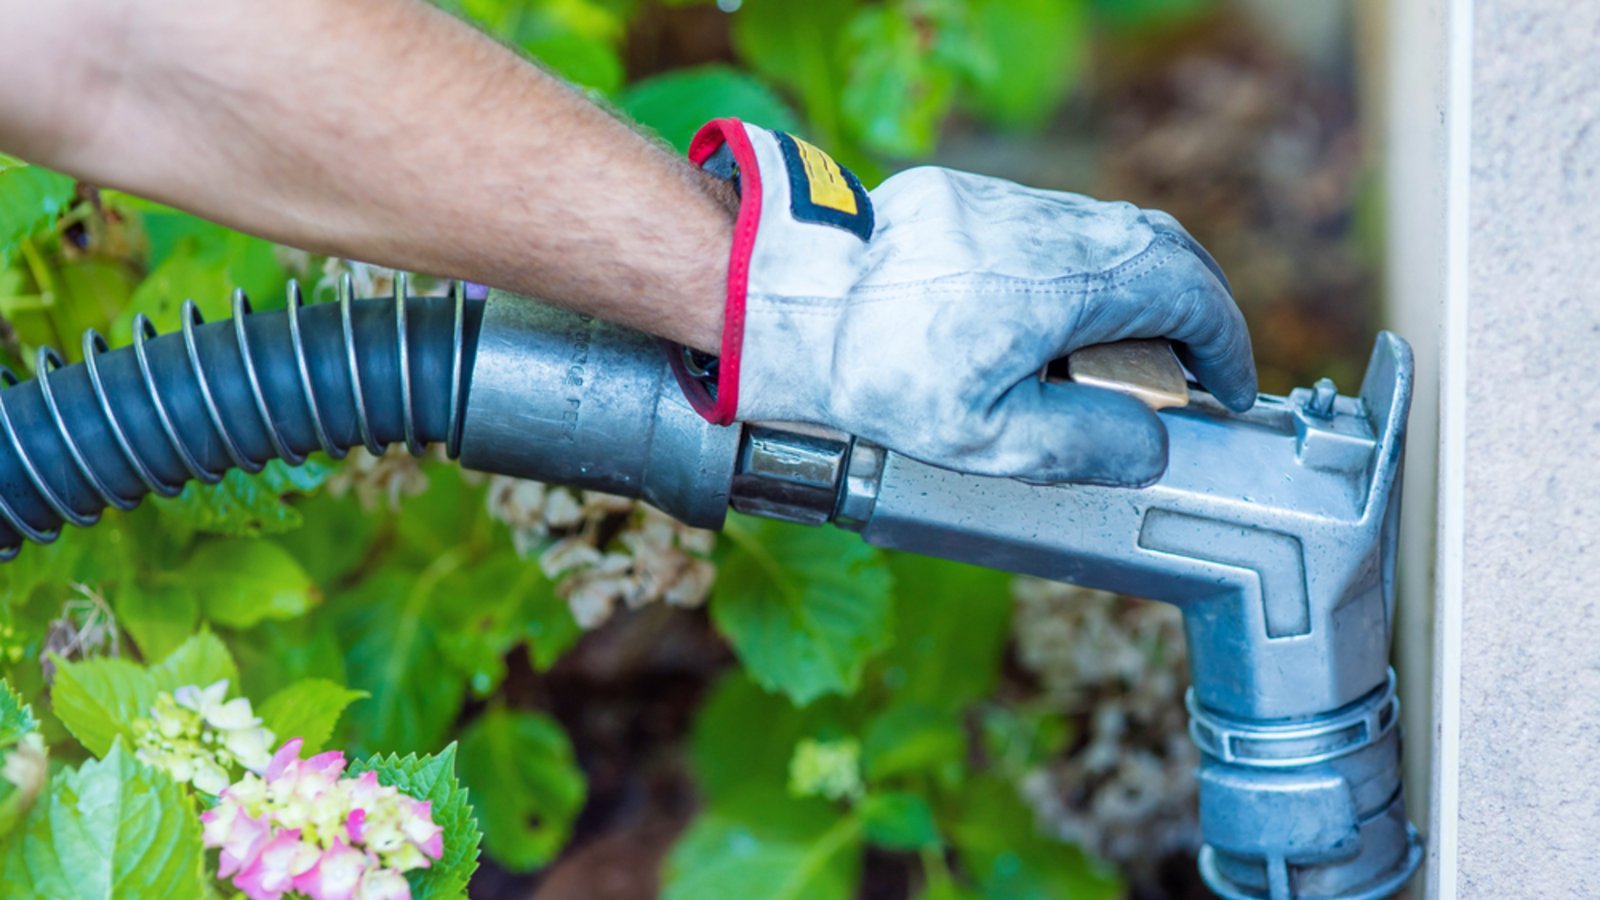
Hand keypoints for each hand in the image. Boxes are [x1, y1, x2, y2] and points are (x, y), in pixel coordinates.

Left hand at [671, 120, 1256, 486]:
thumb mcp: (989, 440)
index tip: (1228, 389)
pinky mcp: (965, 197)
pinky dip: (1079, 269)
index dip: (1223, 346)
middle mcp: (1047, 227)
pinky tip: (1055, 321)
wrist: (790, 307)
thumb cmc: (880, 378)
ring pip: (1105, 232)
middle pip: (1159, 248)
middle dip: (1192, 311)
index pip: (1187, 296)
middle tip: (1191, 372)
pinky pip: (1050, 227)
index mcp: (1066, 282)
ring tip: (1124, 356)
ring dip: (1135, 288)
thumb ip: (1084, 444)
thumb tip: (1152, 445)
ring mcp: (1005, 204)